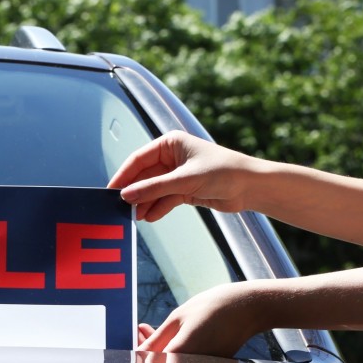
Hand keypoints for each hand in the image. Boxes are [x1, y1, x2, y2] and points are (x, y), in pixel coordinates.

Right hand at [107, 130, 255, 221]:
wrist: (250, 187)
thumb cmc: (224, 172)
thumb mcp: (185, 180)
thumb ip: (154, 188)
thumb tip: (127, 196)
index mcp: (170, 144)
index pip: (138, 159)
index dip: (124, 175)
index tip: (111, 190)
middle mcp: (172, 158)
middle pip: (144, 176)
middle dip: (135, 192)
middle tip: (120, 208)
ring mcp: (178, 175)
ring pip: (154, 190)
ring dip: (145, 203)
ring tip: (134, 217)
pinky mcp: (185, 190)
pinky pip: (165, 199)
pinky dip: (158, 208)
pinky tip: (150, 218)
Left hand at [138, 282, 264, 355]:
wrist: (251, 309)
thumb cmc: (214, 308)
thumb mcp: (178, 319)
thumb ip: (155, 342)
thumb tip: (136, 359)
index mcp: (180, 360)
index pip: (151, 362)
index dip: (141, 346)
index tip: (140, 329)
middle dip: (151, 352)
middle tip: (146, 328)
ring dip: (165, 356)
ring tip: (165, 331)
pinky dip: (181, 359)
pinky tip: (181, 339)